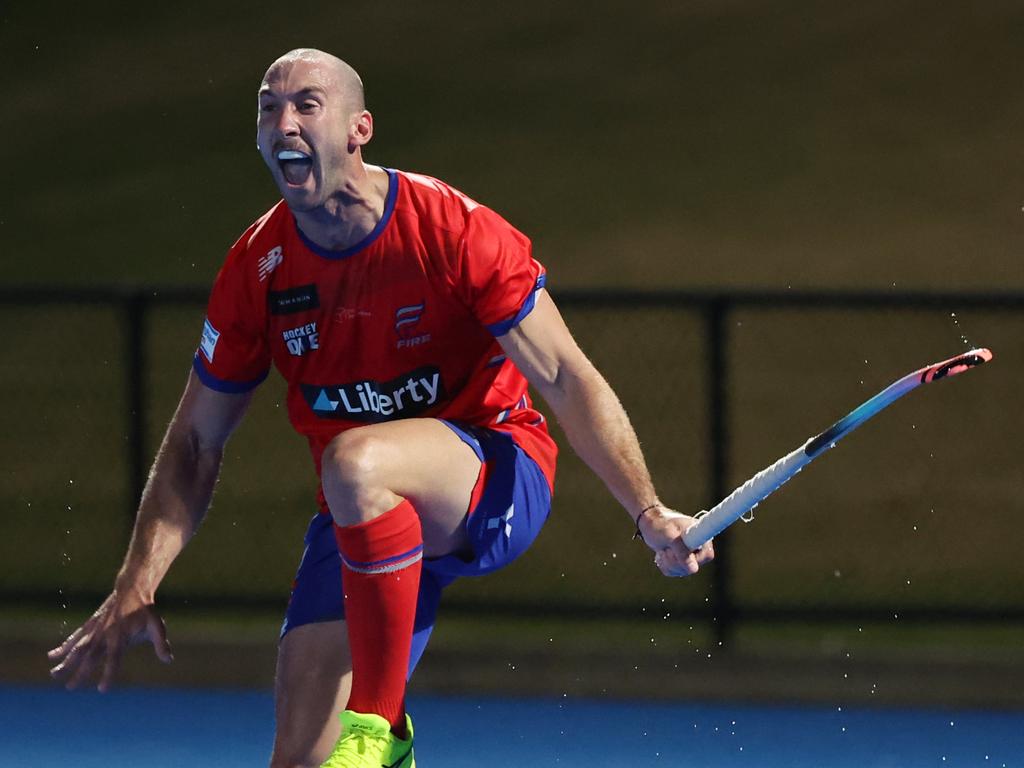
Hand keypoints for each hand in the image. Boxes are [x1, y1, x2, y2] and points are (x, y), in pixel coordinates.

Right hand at [47, 588, 172, 691]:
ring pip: (78, 647)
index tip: (102, 689)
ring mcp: (95, 629)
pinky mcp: (90, 624)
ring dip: (66, 661)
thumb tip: (169, 660)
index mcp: (121, 637)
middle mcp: (105, 634)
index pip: (114, 659)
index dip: (108, 674)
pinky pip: (75, 636)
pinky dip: (64, 646)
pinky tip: (52, 655)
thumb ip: (161, 643)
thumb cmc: (145, 611)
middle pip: (91, 656)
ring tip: (54, 675)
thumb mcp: (156, 626)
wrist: (132, 589)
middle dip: (80, 672)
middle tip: (70, 688)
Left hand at [637, 504, 714, 577]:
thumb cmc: (660, 524)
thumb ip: (682, 552)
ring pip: (682, 571)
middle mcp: (698, 546)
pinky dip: (665, 565)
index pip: (707, 555)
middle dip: (676, 560)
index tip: (677, 550)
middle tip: (667, 548)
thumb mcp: (670, 536)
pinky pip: (674, 572)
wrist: (649, 523)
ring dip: (669, 563)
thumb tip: (694, 569)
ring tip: (664, 549)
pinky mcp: (681, 561)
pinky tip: (663, 554)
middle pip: (693, 567)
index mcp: (700, 535)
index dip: (694, 558)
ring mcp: (690, 555)